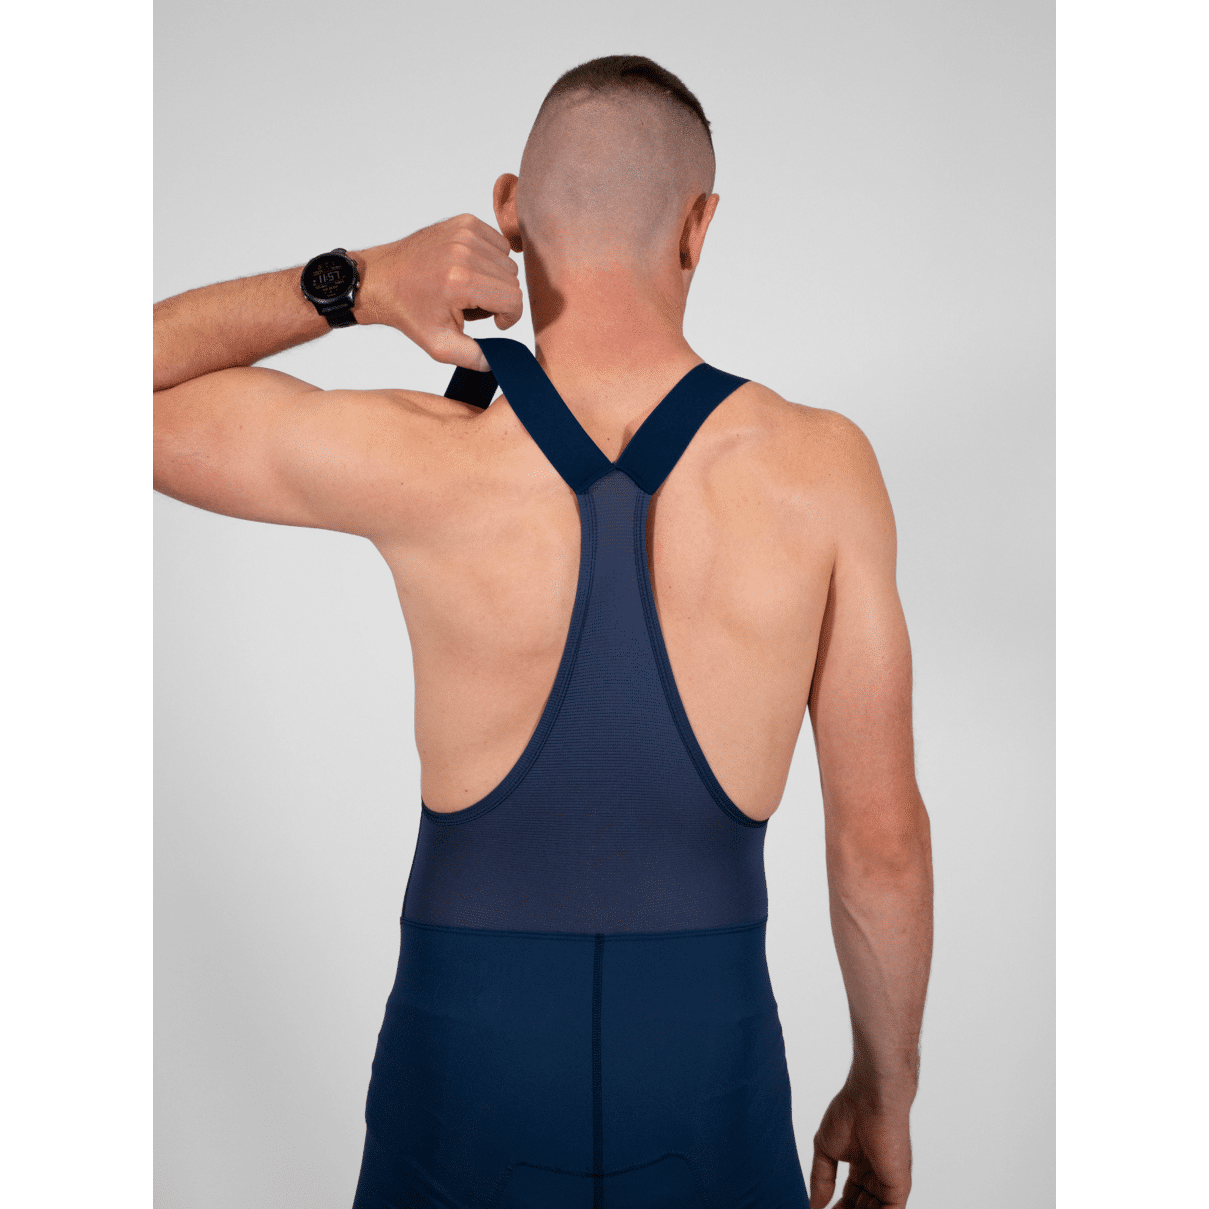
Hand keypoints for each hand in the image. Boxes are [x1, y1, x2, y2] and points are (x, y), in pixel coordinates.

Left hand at [354, 214, 523, 371]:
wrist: (380, 280)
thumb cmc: (407, 309)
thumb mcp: (439, 346)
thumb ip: (474, 358)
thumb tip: (498, 361)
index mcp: (461, 281)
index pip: (514, 299)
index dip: (508, 316)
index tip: (494, 322)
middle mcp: (464, 251)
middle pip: (513, 280)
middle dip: (499, 298)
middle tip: (472, 306)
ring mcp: (464, 233)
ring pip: (508, 261)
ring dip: (495, 279)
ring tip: (468, 288)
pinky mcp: (464, 222)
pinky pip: (498, 243)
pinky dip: (490, 259)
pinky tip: (469, 270)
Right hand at [809, 1087, 912, 1207]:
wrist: (870, 1098)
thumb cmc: (849, 1111)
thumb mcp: (825, 1149)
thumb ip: (821, 1179)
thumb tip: (813, 1205)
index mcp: (862, 1167)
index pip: (851, 1198)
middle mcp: (877, 1177)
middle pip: (861, 1208)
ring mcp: (888, 1183)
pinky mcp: (897, 1188)